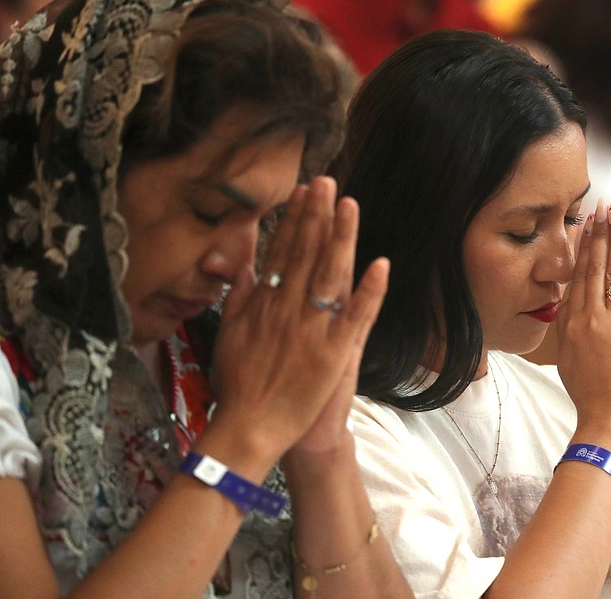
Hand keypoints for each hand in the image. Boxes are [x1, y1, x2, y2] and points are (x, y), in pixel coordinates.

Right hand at [210, 178, 388, 461]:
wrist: (250, 429)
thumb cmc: (238, 384)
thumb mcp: (229, 334)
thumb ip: (240, 297)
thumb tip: (243, 264)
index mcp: (263, 304)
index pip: (282, 251)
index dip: (295, 219)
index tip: (305, 191)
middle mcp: (286, 310)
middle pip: (305, 254)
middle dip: (318, 215)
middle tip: (328, 181)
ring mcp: (311, 330)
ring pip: (330, 275)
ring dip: (341, 238)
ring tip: (350, 205)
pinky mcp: (334, 354)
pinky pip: (355, 317)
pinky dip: (368, 291)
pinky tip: (380, 265)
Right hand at [555, 198, 610, 434]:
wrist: (610, 422)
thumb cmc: (590, 395)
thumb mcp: (568, 358)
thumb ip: (567, 327)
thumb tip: (564, 303)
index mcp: (570, 324)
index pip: (577, 276)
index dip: (582, 248)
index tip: (585, 224)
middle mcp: (587, 318)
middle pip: (594, 266)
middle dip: (600, 233)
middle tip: (603, 203)